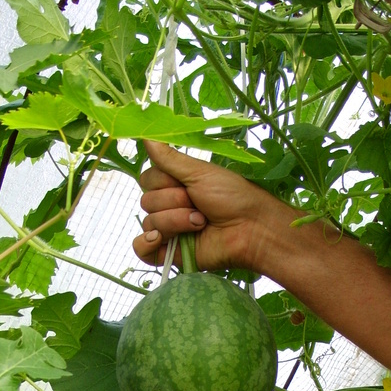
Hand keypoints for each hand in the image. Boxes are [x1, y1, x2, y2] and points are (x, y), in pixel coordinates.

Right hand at [135, 140, 290, 274]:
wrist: (249, 228)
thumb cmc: (232, 196)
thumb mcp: (199, 172)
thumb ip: (170, 158)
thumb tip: (146, 136)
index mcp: (174, 185)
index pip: (146, 180)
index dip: (163, 182)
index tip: (186, 185)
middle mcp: (169, 207)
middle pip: (146, 202)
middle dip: (174, 202)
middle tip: (199, 205)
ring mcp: (170, 231)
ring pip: (149, 223)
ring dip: (176, 221)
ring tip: (201, 222)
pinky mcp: (170, 253)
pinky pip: (141, 250)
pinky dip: (147, 244)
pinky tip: (161, 239)